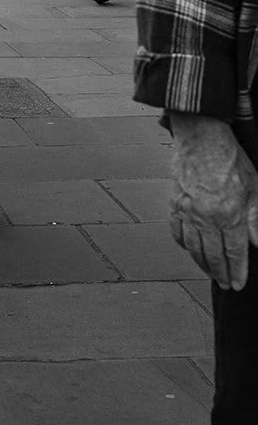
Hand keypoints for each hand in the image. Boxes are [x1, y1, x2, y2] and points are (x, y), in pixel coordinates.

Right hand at [169, 114, 257, 289]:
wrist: (201, 138)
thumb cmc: (230, 159)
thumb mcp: (255, 187)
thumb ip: (257, 218)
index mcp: (229, 214)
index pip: (234, 252)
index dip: (237, 271)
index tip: (238, 284)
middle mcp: (206, 218)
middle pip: (213, 255)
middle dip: (221, 274)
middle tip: (226, 285)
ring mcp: (187, 212)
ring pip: (194, 248)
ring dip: (203, 265)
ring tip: (211, 274)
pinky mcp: (175, 205)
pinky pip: (177, 233)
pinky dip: (184, 245)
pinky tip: (191, 251)